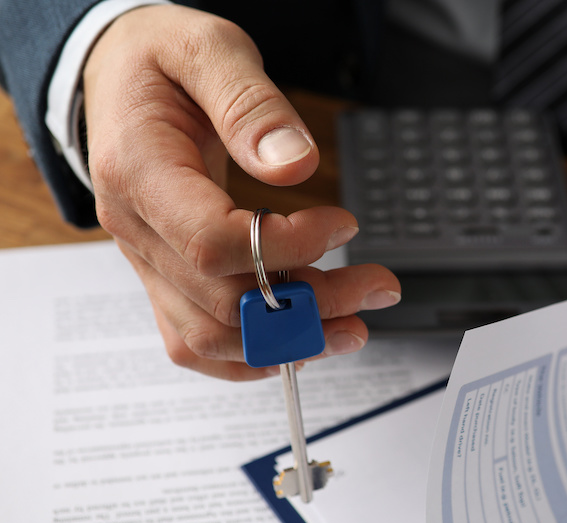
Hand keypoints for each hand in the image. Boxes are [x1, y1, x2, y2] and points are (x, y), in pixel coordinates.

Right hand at [82, 5, 399, 379]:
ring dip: (290, 339)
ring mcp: (148, 259)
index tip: (342, 225)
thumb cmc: (159, 62)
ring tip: (355, 323)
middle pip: (222, 301)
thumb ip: (250, 105)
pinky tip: (301, 344)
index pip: (212, 242)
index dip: (286, 250)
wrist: (118, 77)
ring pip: (212, 334)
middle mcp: (135, 228)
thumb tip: (294, 164)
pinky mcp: (165, 275)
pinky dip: (251, 356)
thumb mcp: (207, 50)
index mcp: (138, 171)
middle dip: (311, 303)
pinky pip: (195, 339)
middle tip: (376, 287)